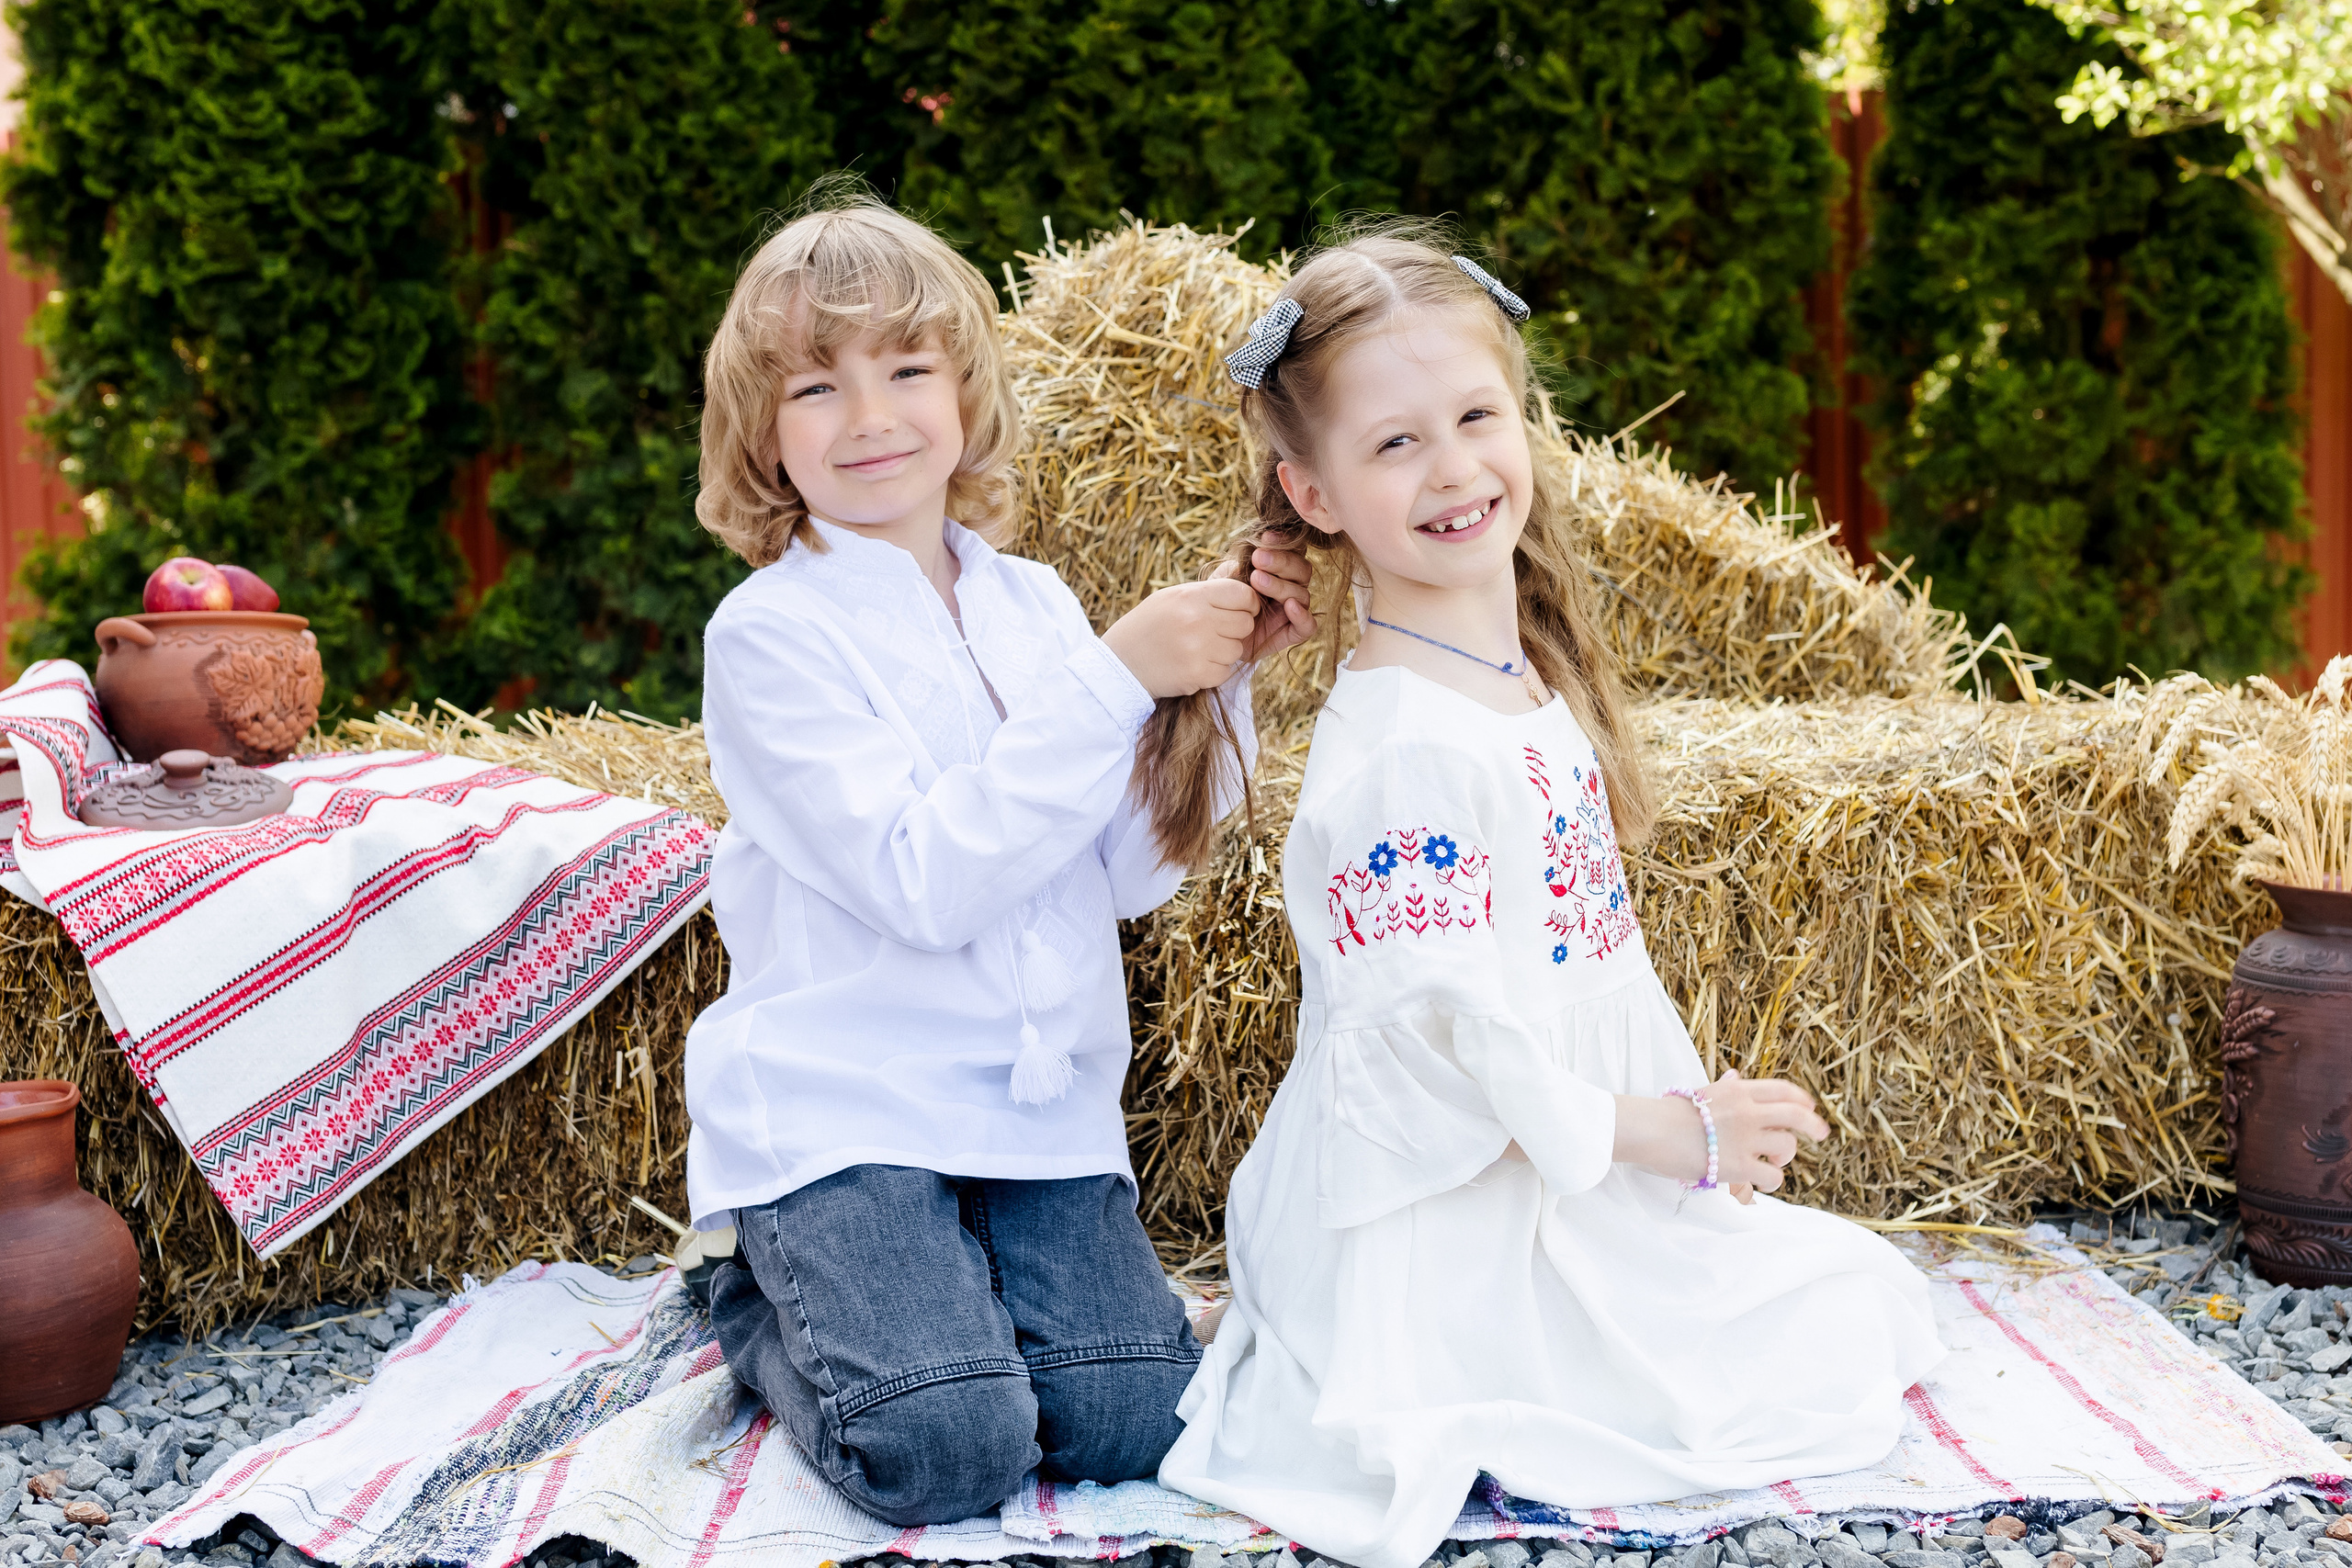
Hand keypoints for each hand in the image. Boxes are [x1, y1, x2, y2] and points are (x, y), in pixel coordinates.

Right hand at [1102, 576, 1260, 697]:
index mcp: (1191, 596)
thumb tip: (1238, 567)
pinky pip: (1225, 671)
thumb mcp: (1173, 596)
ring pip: (1237, 649)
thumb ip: (1209, 586)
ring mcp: (1198, 648)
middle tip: (1215, 633)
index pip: (1243, 594)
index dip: (1247, 603)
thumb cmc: (1149, 625)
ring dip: (1223, 652)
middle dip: (1235, 629)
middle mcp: (1197, 619)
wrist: (1121, 662)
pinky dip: (1214, 671)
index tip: (1239, 611)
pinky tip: (1193, 664)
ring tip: (1199, 649)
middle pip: (1245, 623)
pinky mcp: (1197, 674)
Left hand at [1213, 544, 1315, 664]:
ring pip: (1301, 594)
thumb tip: (1251, 556)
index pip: (1293, 550)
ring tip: (1257, 580)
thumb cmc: (1222, 603)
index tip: (1265, 538)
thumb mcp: (1224, 581)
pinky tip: (1289, 606)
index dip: (1284, 542)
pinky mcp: (1293, 632)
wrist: (1216, 636)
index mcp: (1279, 570)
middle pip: (1301, 569)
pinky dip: (1302, 615)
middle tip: (1259, 558)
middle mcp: (1290, 587)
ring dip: (1281, 585)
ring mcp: (1293, 610)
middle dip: (1281, 561)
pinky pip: (1308, 625)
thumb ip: (1238, 566)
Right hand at [1612, 1067, 1828, 1193]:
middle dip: (1813, 1125)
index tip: (1809, 1107)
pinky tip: (1762, 1180)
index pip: (1782, 1089)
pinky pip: (1773, 1175)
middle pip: (1795, 1115)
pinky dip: (1772, 1179)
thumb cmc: (1669, 1113)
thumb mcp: (1701, 1092)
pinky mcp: (1740, 1165)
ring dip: (1785, 1155)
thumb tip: (1735, 1076)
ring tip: (1773, 1161)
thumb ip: (1724, 1088)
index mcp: (1738, 1090)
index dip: (1801, 1099)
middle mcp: (1748, 1111)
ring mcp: (1746, 1138)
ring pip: (1787, 1146)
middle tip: (1821, 1134)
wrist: (1652, 1130)